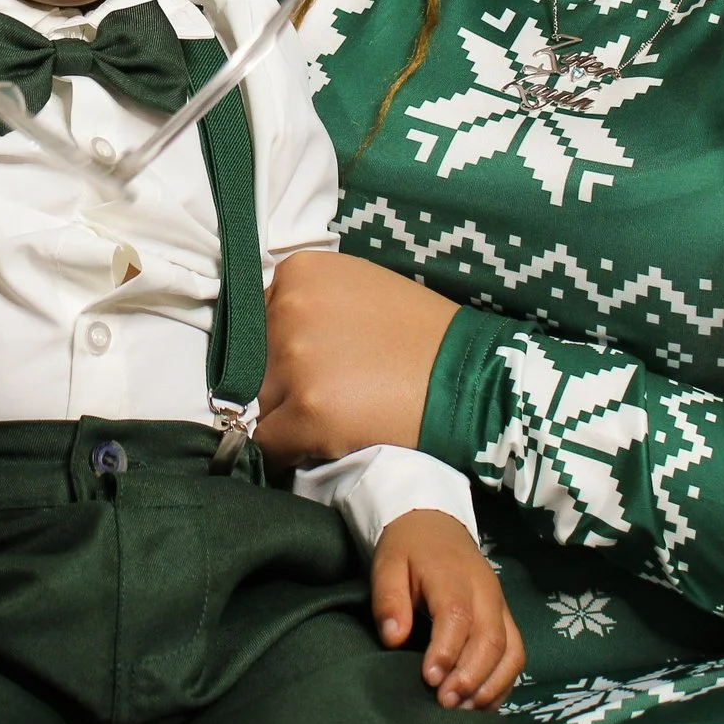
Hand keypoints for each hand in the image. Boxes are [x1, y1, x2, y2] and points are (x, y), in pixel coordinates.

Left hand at [256, 250, 461, 466]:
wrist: (470, 378)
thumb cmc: (421, 335)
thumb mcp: (359, 288)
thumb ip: (310, 303)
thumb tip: (267, 336)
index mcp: (299, 273)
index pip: (256, 321)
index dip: (278, 349)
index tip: (310, 365)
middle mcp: (289, 309)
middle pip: (253, 362)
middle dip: (280, 382)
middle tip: (328, 394)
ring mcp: (295, 361)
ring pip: (258, 404)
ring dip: (286, 417)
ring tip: (334, 417)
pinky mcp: (307, 411)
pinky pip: (269, 443)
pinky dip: (289, 451)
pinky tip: (321, 445)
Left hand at [372, 508, 524, 708]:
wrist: (435, 526)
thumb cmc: (408, 551)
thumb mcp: (387, 565)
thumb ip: (388, 600)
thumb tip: (394, 638)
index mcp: (454, 576)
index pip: (458, 616)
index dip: (447, 651)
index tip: (429, 679)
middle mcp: (486, 593)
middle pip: (491, 639)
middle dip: (471, 677)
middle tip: (445, 703)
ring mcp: (501, 607)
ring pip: (511, 651)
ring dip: (491, 685)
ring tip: (464, 709)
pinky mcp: (506, 619)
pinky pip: (516, 655)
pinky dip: (504, 683)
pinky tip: (481, 703)